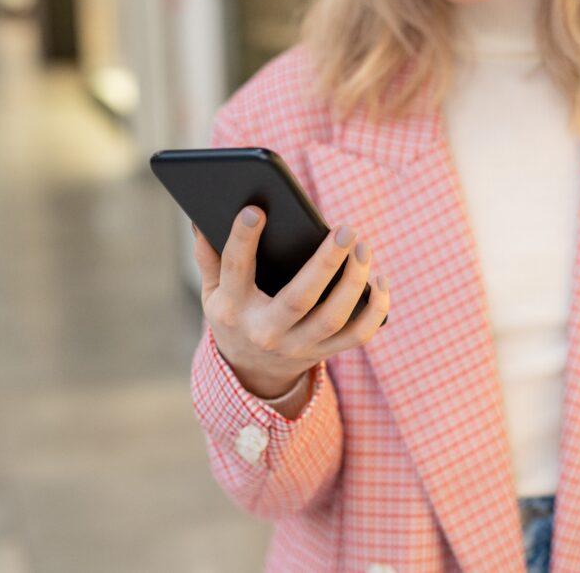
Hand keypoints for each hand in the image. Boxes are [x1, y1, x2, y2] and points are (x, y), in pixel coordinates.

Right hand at [192, 206, 390, 397]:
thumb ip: (209, 257)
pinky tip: (380, 280)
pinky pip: (358, 335)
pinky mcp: (323, 353)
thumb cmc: (235, 315)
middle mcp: (266, 331)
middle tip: (346, 229)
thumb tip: (199, 219)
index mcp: (232, 309)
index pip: (236, 270)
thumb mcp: (212, 291)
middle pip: (300, 298)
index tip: (256, 210)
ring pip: (334, 317)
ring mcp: (298, 345)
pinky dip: (376, 309)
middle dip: (325, 263)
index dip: (243, 240)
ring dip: (355, 281)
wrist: (250, 370)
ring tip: (363, 248)